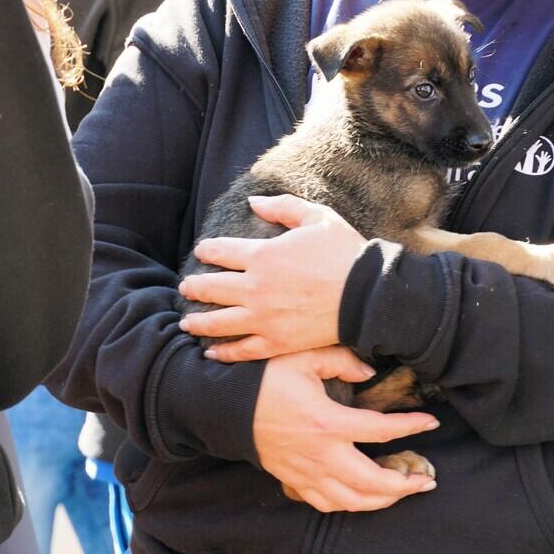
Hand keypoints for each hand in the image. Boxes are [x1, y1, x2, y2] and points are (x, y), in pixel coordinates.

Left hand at [179, 195, 366, 361]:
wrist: (368, 296)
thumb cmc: (345, 253)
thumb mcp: (317, 218)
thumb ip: (283, 207)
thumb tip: (254, 201)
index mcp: (263, 255)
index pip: (220, 251)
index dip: (207, 250)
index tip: (202, 251)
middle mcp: (255, 288)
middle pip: (210, 288)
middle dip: (194, 286)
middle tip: (186, 287)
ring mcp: (263, 318)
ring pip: (218, 322)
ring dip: (198, 321)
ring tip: (187, 321)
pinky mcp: (276, 342)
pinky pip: (241, 350)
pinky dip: (223, 352)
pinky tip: (212, 352)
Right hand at [254, 347, 439, 512]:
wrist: (225, 409)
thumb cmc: (264, 380)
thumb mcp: (303, 357)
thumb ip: (342, 360)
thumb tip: (370, 373)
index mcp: (327, 423)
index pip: (380, 430)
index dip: (410, 427)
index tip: (431, 422)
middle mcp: (321, 455)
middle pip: (373, 482)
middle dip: (406, 484)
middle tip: (427, 477)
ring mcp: (307, 473)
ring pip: (354, 500)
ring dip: (385, 500)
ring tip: (405, 490)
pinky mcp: (295, 482)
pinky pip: (329, 504)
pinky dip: (353, 504)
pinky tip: (366, 497)